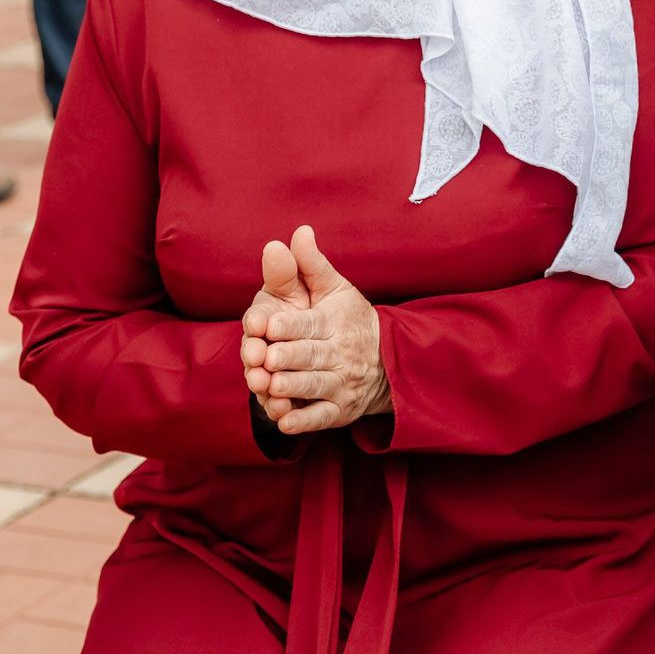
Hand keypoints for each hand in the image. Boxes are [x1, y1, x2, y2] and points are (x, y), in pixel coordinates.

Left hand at [242, 225, 389, 433]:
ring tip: (272, 387)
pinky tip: (285, 421)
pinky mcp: (337, 410)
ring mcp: (339, 384)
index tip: (269, 324)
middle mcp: (338, 354)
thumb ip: (310, 265)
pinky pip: (321, 417)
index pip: (310, 323)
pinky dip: (303, 421)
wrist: (387, 361)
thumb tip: (297, 232)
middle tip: (267, 357)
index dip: (289, 324)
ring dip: (293, 388)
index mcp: (334, 322)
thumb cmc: (348, 319)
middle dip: (288, 357)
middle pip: (310, 355)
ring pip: (314, 386)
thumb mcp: (334, 289)